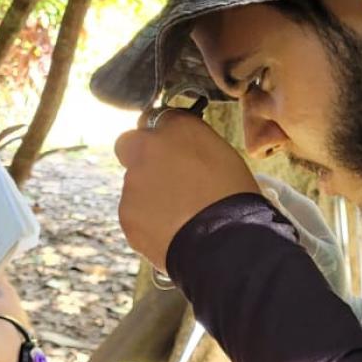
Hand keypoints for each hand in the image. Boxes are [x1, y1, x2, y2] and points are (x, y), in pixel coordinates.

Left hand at [114, 111, 259, 272]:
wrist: (225, 242)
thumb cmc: (235, 199)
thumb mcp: (223, 156)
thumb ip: (194, 145)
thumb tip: (182, 151)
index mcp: (178, 128)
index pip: (157, 119)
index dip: (162, 137)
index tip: (169, 150)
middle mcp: (149, 147)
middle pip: (129, 143)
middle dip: (138, 155)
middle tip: (161, 178)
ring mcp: (133, 181)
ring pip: (133, 183)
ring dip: (148, 194)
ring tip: (178, 215)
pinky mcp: (126, 213)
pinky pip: (133, 213)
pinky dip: (147, 221)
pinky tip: (170, 231)